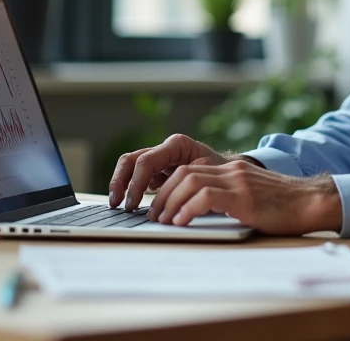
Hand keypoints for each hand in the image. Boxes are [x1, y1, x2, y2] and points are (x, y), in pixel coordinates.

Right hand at [109, 134, 233, 210]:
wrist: (231, 174)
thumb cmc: (223, 175)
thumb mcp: (209, 177)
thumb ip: (189, 184)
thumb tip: (172, 204)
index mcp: (177, 145)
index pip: (146, 161)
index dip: (135, 183)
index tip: (132, 204)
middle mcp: (165, 149)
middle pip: (132, 160)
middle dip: (121, 181)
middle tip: (118, 204)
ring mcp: (160, 159)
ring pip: (130, 166)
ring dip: (121, 184)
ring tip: (117, 204)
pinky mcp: (158, 171)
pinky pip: (138, 176)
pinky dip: (130, 188)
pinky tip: (129, 204)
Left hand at [148, 159, 342, 235]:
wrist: (311, 202)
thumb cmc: (284, 206)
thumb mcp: (252, 195)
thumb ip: (230, 196)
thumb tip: (202, 211)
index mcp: (232, 169)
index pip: (189, 168)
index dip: (168, 186)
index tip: (160, 205)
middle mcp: (232, 170)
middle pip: (184, 173)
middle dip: (163, 195)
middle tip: (155, 216)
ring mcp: (238, 181)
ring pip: (190, 181)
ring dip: (170, 202)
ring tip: (164, 221)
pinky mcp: (244, 197)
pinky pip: (206, 196)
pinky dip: (188, 208)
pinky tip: (182, 222)